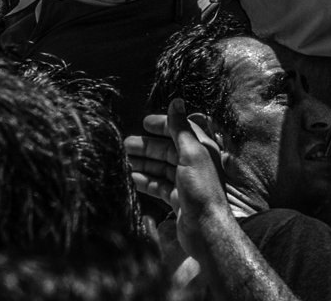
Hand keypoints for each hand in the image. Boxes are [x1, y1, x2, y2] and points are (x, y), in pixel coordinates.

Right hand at [125, 100, 230, 258]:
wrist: (206, 229)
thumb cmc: (201, 189)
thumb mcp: (191, 153)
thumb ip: (181, 128)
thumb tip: (177, 101)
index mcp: (201, 148)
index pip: (180, 130)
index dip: (163, 125)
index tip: (144, 123)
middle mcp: (194, 163)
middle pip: (168, 150)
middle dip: (147, 146)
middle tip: (125, 144)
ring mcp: (186, 182)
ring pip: (162, 168)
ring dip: (144, 163)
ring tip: (124, 160)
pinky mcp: (178, 199)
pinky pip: (159, 186)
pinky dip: (147, 181)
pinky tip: (132, 178)